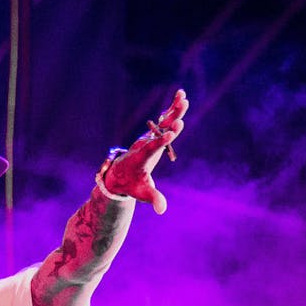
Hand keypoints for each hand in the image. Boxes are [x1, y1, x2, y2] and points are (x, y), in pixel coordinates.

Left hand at [101, 89, 187, 214]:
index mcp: (142, 158)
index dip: (161, 140)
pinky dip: (173, 108)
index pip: (152, 148)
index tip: (172, 132)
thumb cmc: (132, 185)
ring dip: (173, 110)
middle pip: (159, 132)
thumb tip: (161, 210)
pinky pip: (165, 119)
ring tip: (183, 97)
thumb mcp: (142, 193)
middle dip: (169, 123)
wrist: (121, 173)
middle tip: (180, 115)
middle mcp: (145, 144)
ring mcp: (150, 137)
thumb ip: (152, 198)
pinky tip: (181, 96)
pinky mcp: (154, 134)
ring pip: (163, 122)